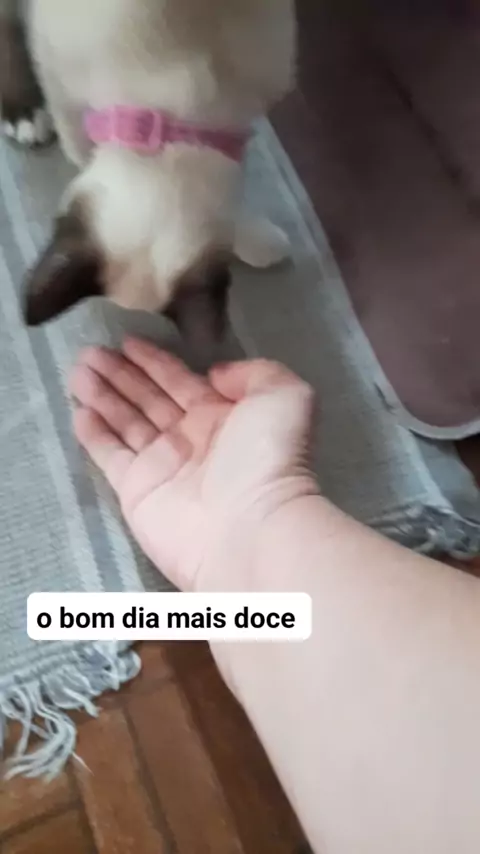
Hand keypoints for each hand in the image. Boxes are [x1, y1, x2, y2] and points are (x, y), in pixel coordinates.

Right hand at [70, 338, 316, 590]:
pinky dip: (94, 435)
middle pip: (148, 398)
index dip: (154, 361)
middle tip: (89, 351)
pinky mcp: (136, 491)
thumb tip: (214, 375)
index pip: (180, 381)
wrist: (251, 527)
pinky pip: (110, 456)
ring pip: (125, 422)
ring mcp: (162, 466)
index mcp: (223, 415)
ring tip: (77, 370)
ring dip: (102, 395)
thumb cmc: (269, 457)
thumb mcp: (285, 396)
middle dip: (120, 374)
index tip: (127, 340)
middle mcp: (191, 439)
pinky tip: (79, 410)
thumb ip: (253, 372)